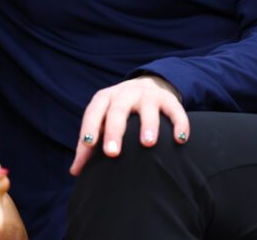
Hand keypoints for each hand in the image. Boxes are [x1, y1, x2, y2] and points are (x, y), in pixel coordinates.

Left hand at [69, 75, 188, 175]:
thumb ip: (89, 146)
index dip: (90, 126)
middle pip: (118, 110)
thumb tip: (75, 172)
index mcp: (105, 99)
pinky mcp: (168, 99)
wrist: (146, 86)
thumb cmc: (118, 114)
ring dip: (148, 125)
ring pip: (147, 107)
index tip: (89, 144)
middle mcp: (124, 94)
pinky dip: (179, 123)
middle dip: (115, 131)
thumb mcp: (102, 122)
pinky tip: (180, 140)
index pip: (94, 111)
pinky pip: (175, 110)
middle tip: (112, 153)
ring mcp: (147, 95)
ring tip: (148, 144)